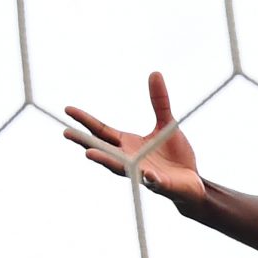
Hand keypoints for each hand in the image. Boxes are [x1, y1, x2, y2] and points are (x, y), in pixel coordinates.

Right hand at [63, 74, 206, 205]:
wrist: (192, 181)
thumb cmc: (175, 155)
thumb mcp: (167, 124)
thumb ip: (159, 101)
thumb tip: (154, 73)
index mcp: (127, 145)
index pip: (101, 131)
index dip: (85, 120)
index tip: (68, 109)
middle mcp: (129, 159)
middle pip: (103, 149)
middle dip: (84, 141)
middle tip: (65, 133)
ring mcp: (142, 173)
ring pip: (120, 168)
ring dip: (105, 160)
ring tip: (89, 153)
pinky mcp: (160, 184)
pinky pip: (153, 182)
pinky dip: (150, 178)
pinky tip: (147, 174)